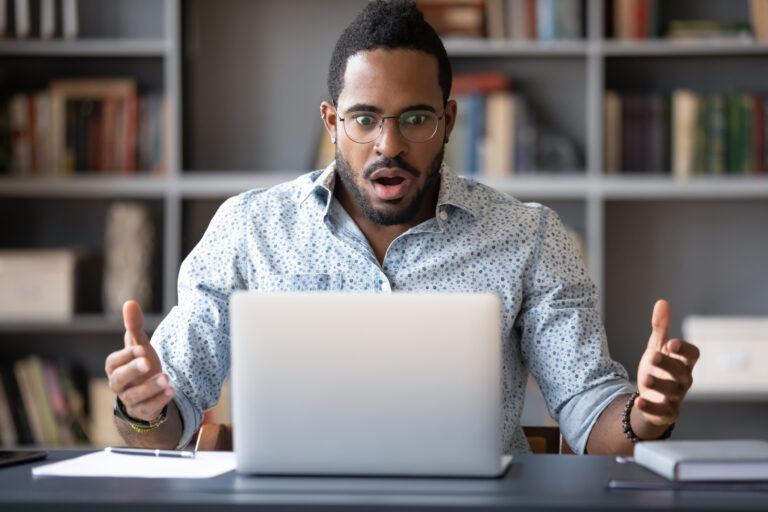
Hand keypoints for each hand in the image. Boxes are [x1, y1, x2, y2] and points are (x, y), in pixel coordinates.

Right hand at [104, 300, 174, 420]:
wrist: (149, 392)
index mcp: (115, 367)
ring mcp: (130, 400)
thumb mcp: (139, 346)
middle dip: (133, 371)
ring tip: (166, 378)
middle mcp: (119, 385)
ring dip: (150, 387)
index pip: (114, 362)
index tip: (141, 348)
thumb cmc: (141, 365)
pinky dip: (159, 401)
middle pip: (119, 380)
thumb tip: (130, 303)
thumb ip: (134, 326)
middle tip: (147, 362)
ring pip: (135, 396)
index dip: (126, 356)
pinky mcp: (143, 411)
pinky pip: (148, 409)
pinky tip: (171, 391)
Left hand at [635, 299, 699, 431]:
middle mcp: (683, 380)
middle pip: (682, 372)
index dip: (685, 349)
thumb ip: (661, 328)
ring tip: (645, 377)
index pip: (693, 355)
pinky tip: (639, 399)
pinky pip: (662, 411)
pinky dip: (651, 406)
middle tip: (652, 356)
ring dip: (660, 384)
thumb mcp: (657, 347)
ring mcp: (676, 397)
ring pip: (673, 392)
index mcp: (682, 362)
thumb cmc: (658, 369)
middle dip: (669, 364)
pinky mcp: (666, 412)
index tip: (671, 343)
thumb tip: (662, 302)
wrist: (650, 398)